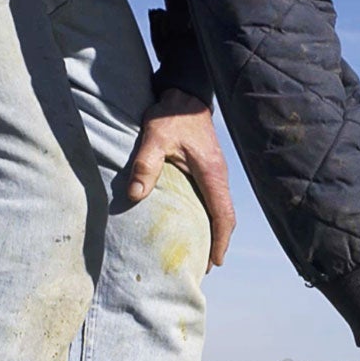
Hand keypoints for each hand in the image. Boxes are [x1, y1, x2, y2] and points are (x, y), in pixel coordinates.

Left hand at [127, 88, 234, 271]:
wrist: (184, 94)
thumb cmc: (171, 115)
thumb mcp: (154, 137)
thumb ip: (145, 165)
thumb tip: (134, 196)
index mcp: (212, 175)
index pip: (223, 216)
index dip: (220, 241)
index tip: (214, 262)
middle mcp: (218, 177)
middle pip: (225, 219)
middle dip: (218, 243)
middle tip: (203, 266)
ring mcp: (215, 173)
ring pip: (220, 210)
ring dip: (213, 232)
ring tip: (199, 251)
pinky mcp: (207, 170)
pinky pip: (212, 201)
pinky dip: (208, 218)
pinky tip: (194, 225)